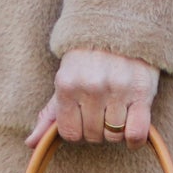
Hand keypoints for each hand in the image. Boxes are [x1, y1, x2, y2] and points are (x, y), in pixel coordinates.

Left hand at [26, 48, 158, 148]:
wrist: (120, 29)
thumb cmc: (88, 61)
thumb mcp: (65, 83)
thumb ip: (49, 115)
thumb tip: (31, 144)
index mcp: (67, 85)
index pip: (70, 134)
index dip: (77, 132)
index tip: (83, 120)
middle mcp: (91, 87)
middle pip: (92, 136)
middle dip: (96, 130)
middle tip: (102, 112)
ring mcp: (117, 89)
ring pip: (114, 136)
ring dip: (116, 131)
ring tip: (117, 112)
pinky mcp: (141, 92)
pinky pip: (135, 133)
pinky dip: (134, 139)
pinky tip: (131, 130)